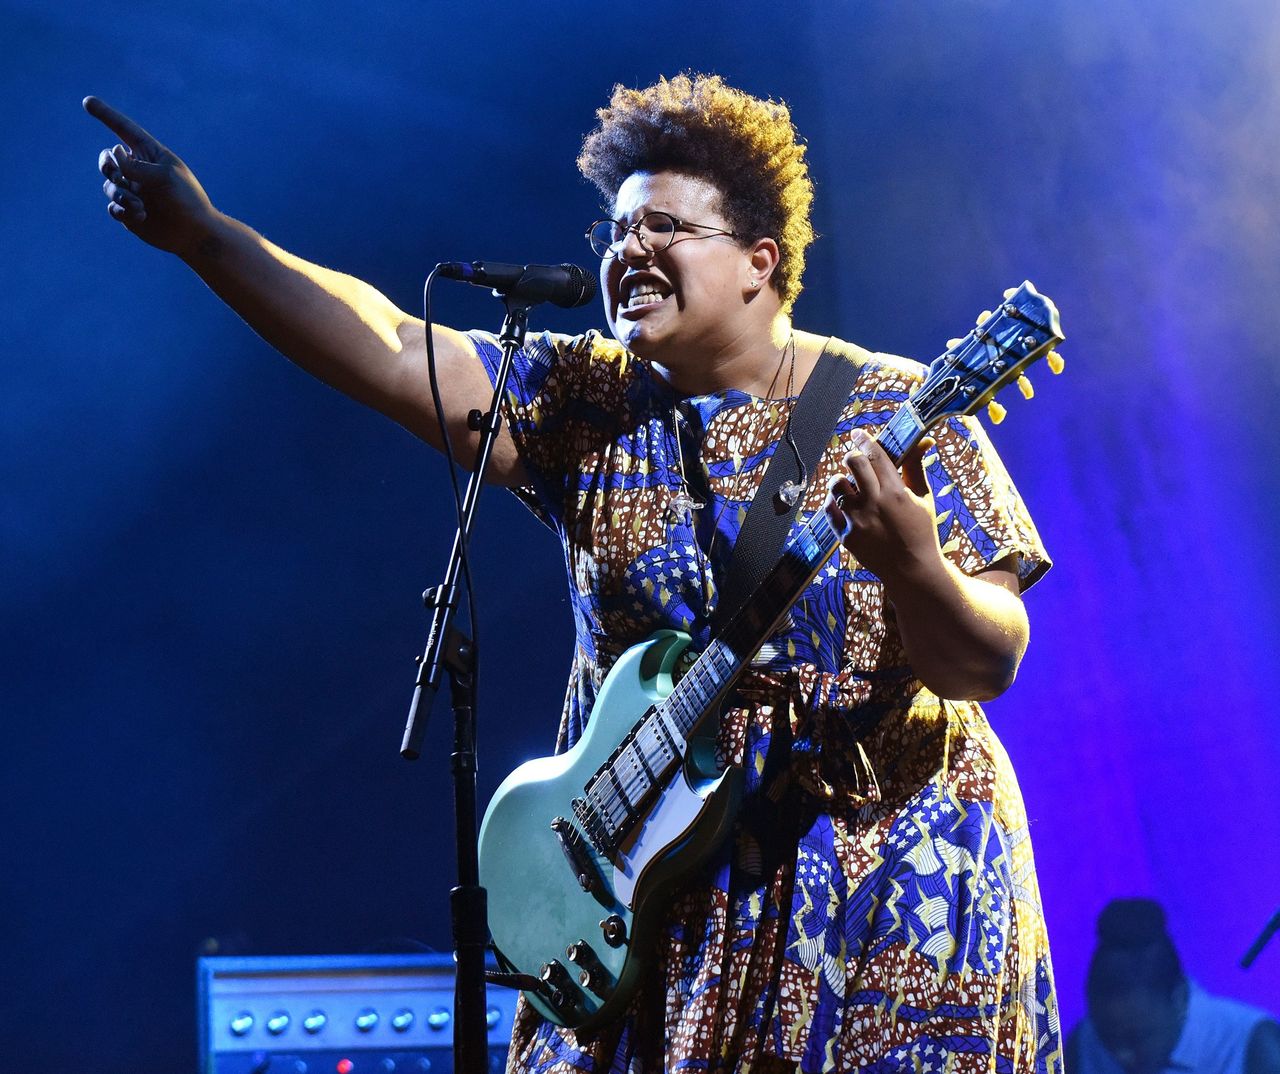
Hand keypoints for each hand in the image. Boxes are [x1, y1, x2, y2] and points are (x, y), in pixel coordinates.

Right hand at [84, 96, 218, 257]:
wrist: (194, 234)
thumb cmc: (187, 200)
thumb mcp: (165, 177)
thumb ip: (137, 165)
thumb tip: (114, 152)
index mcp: (150, 154)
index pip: (124, 130)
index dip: (106, 115)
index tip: (87, 101)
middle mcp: (138, 170)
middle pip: (107, 158)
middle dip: (108, 165)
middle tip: (121, 177)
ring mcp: (132, 190)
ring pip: (109, 185)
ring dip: (121, 194)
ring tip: (140, 206)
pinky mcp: (128, 211)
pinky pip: (113, 207)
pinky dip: (122, 210)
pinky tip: (140, 216)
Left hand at [823, 429, 940, 587]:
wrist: (912, 570)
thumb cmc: (921, 531)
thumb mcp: (923, 497)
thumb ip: (917, 467)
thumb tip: (924, 440)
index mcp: (895, 492)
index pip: (875, 454)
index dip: (864, 439)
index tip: (859, 434)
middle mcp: (873, 503)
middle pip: (853, 463)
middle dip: (852, 457)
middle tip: (855, 460)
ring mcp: (857, 520)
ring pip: (836, 485)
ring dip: (841, 481)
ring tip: (849, 486)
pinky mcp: (845, 535)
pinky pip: (829, 509)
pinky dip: (834, 502)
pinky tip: (842, 503)